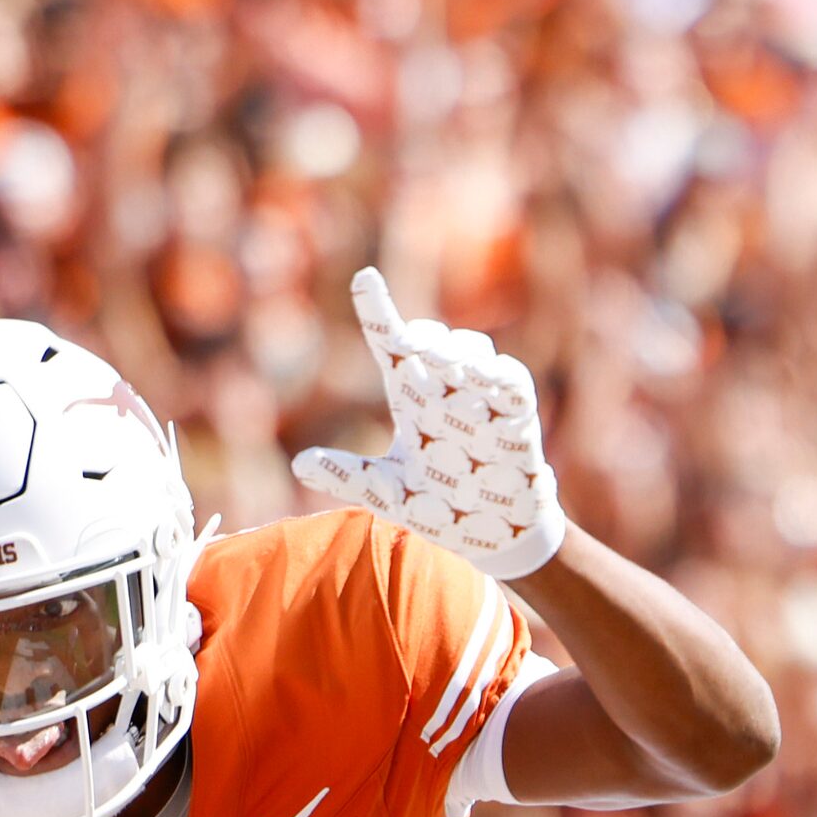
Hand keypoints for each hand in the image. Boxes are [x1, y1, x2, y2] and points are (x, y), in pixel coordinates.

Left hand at [293, 267, 566, 579]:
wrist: (492, 538)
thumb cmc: (442, 507)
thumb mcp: (388, 494)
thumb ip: (349, 476)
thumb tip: (299, 463)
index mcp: (413, 400)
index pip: (391, 346)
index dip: (378, 311)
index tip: (364, 279)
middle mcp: (446, 392)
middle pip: (434, 343)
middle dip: (425, 336)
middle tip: (409, 342)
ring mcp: (482, 402)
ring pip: (474, 352)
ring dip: (460, 350)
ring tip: (445, 360)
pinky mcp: (517, 420)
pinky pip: (513, 385)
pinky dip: (503, 374)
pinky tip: (489, 374)